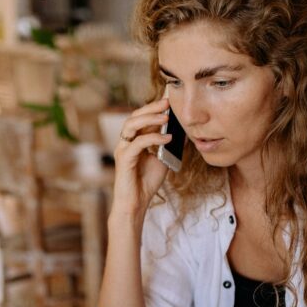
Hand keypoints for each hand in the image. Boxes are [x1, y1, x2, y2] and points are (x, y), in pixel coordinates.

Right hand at [110, 98, 172, 220]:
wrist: (136, 203)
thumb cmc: (146, 183)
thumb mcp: (163, 160)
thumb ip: (168, 146)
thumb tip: (183, 132)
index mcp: (134, 140)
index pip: (142, 119)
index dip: (154, 109)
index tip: (170, 102)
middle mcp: (126, 142)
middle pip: (135, 116)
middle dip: (151, 108)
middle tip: (167, 103)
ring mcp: (123, 149)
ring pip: (131, 125)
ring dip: (149, 118)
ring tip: (166, 117)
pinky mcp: (124, 159)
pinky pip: (138, 143)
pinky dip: (153, 138)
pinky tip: (167, 138)